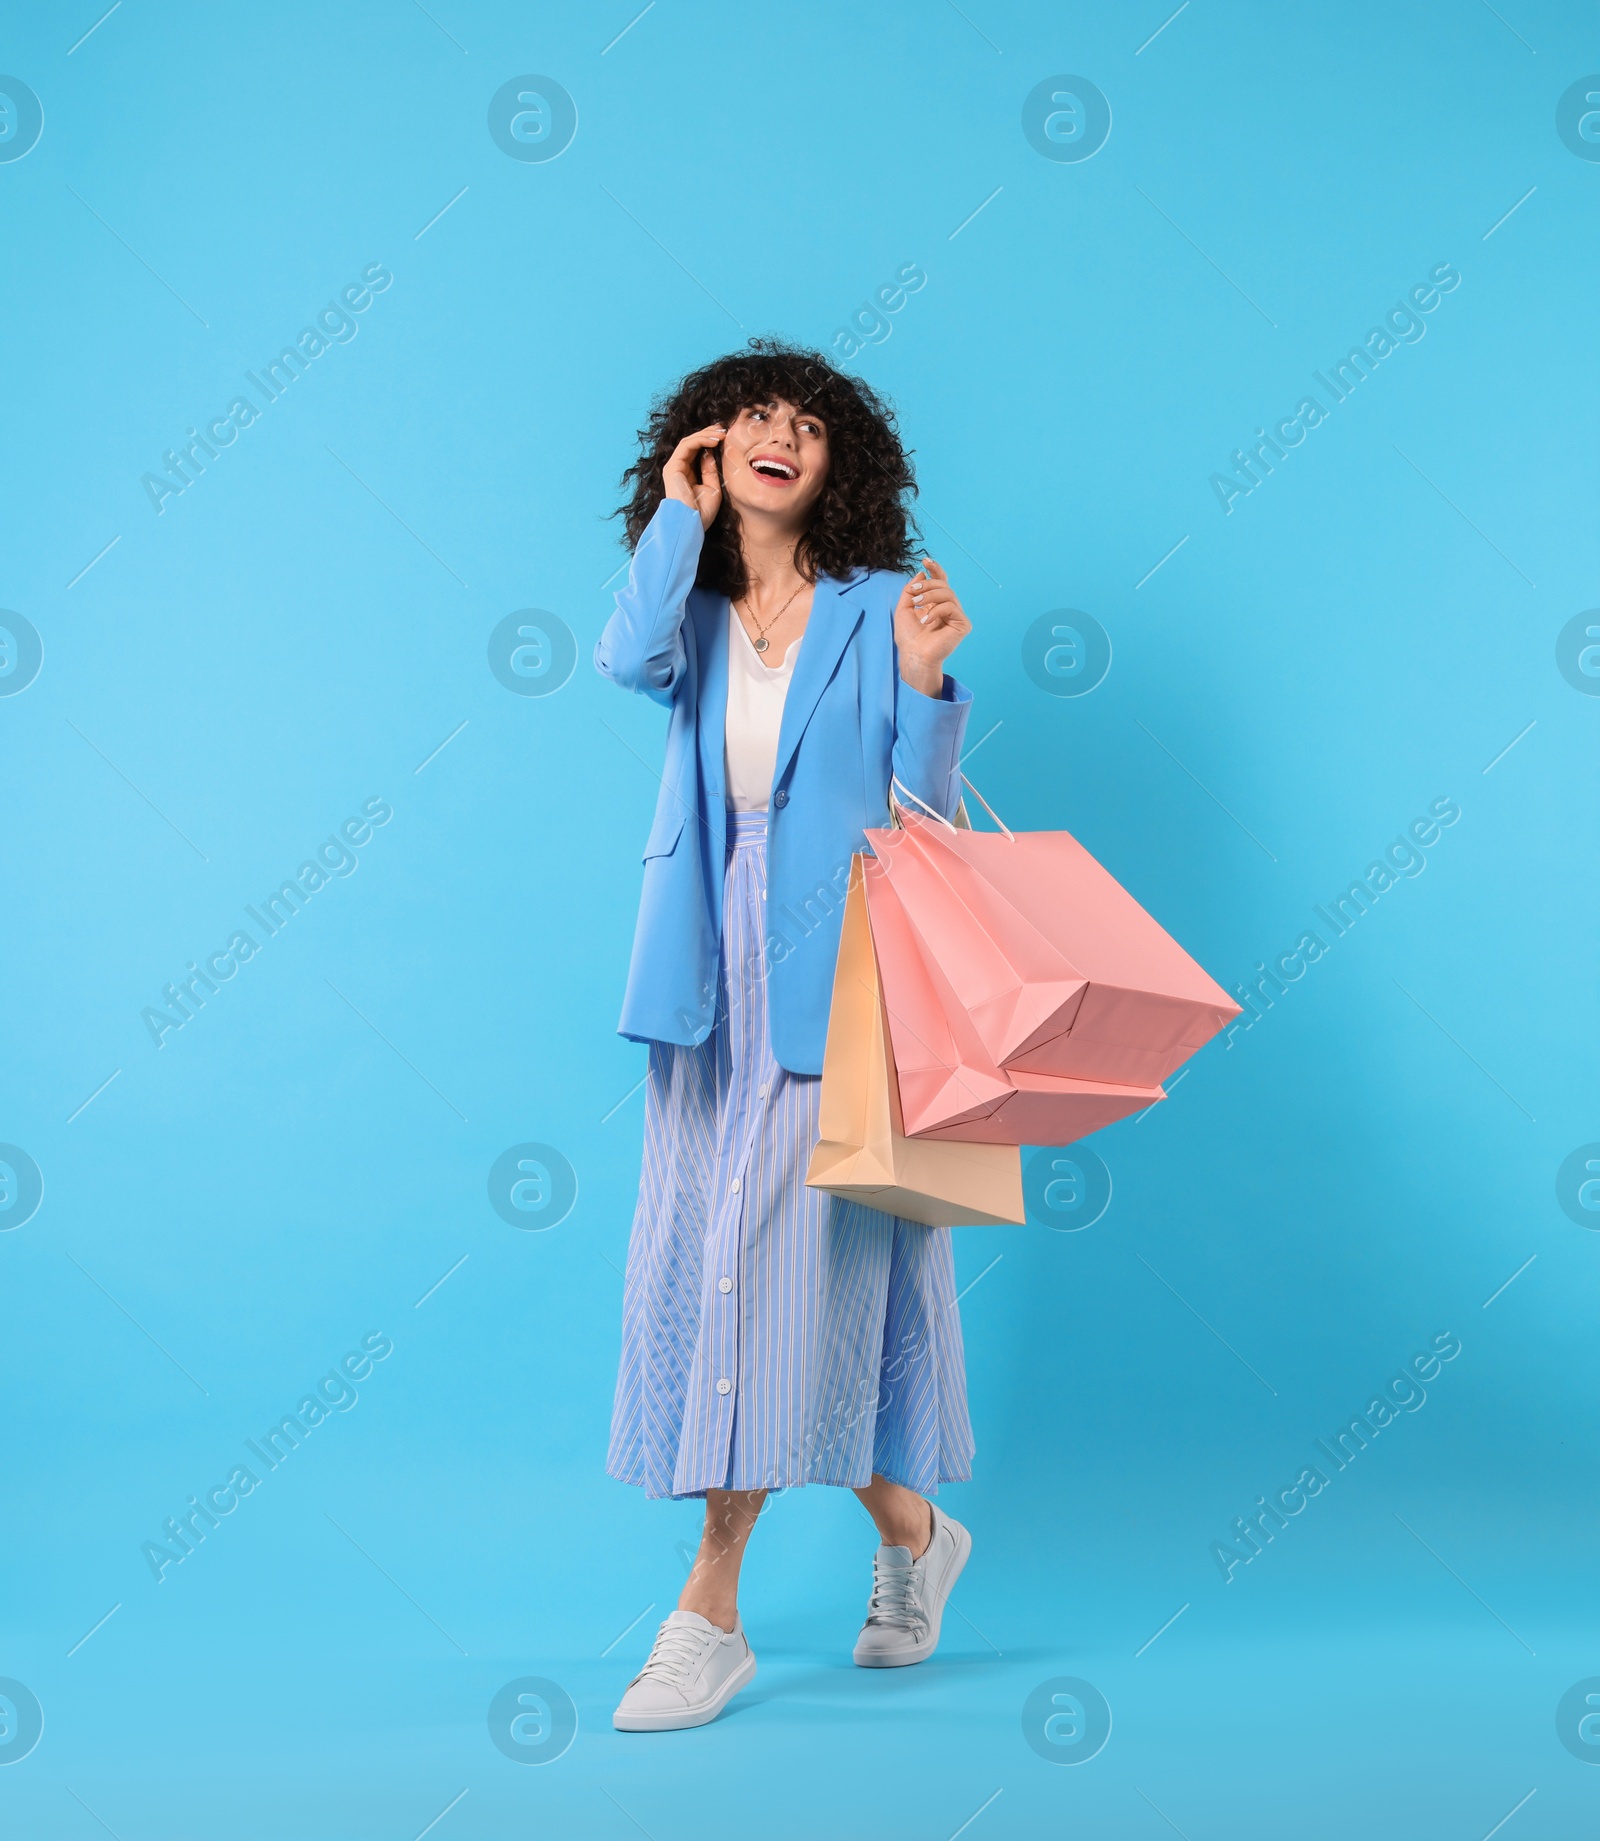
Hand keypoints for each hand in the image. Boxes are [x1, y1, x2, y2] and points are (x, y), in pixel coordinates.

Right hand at [662, 423, 726, 530]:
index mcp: (688, 475)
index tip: (726, 437)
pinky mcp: (672, 467)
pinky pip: (686, 446)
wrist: (691, 524)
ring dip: (706, 434)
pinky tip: (714, 440)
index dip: (711, 442)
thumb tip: (711, 453)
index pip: (698, 452)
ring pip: (690, 442)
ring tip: (722, 432)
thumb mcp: (712, 488)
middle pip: (693, 444)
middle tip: (724, 428)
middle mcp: (679, 469)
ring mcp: (674, 467)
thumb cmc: (701, 512)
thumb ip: (710, 470)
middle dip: (709, 434)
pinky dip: (701, 440)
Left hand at [893, 558, 969, 696]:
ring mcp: (957, 616)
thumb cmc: (908, 637)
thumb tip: (922, 574)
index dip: (935, 569)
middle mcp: (948, 608)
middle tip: (913, 595)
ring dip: (929, 596)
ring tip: (916, 606)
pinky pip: (951, 607)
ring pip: (947, 593)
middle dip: (927, 586)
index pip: (940, 581)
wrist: (914, 656)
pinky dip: (936, 611)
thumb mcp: (904, 608)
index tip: (925, 561)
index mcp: (936, 603)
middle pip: (943, 585)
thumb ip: (911, 590)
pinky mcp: (962, 624)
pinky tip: (926, 622)